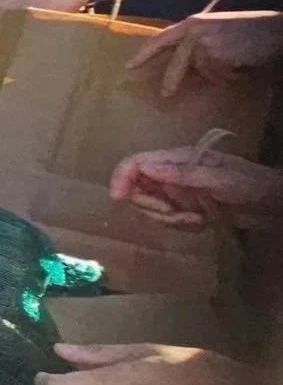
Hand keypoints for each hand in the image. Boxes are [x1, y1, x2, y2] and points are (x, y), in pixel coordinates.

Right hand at [109, 147, 282, 228]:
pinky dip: (181, 225)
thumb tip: (146, 167)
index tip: (117, 198)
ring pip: (151, 208)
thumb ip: (182, 173)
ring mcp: (177, 192)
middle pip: (138, 189)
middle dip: (153, 205)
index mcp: (176, 159)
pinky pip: (167, 220)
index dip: (121, 177)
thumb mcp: (218, 178)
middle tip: (175, 213)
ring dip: (170, 218)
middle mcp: (171, 174)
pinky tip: (200, 222)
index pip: (136, 163)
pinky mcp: (184, 209)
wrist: (271, 202)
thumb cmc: (248, 183)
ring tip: (196, 218)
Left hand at [128, 11, 282, 96]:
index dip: (145, 53)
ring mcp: (205, 43)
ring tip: (236, 63)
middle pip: (176, 62)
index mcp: (191, 23)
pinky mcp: (217, 55)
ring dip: (219, 74)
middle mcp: (194, 31)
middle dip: (172, 80)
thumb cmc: (247, 31)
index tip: (130, 66)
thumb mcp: (216, 31)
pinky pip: (218, 75)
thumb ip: (196, 44)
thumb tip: (182, 69)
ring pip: (203, 71)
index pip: (161, 39)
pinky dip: (229, 76)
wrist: (273, 30)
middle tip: (166, 94)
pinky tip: (242, 66)